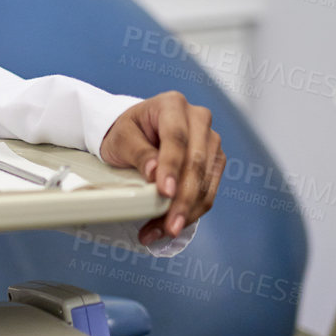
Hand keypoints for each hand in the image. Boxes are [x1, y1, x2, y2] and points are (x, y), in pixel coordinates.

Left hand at [97, 91, 223, 245]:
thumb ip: (137, 151)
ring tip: (163, 231)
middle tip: (168, 225)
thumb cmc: (127, 131)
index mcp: (172, 104)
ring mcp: (210, 141)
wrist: (135, 132)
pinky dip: (192, 212)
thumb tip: (155, 172)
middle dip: (182, 199)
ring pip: (206, 182)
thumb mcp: (121, 137)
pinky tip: (172, 225)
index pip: (176, 138)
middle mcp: (198, 119)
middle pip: (195, 163)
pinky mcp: (214, 162)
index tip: (165, 192)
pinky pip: (208, 191)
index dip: (171, 166)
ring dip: (187, 211)